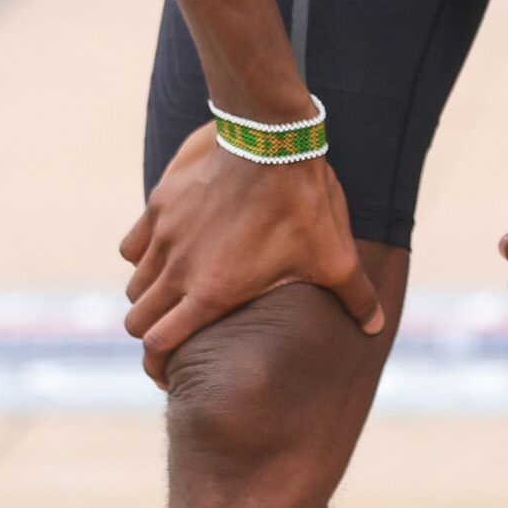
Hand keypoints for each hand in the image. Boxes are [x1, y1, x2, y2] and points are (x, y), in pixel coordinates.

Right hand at [120, 123, 384, 385]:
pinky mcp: (159, 204)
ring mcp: (163, 235)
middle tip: (169, 334)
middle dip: (149, 332)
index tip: (168, 370)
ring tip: (173, 294)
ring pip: (135, 283)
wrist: (270, 137)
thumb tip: (375, 327)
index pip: (159, 345)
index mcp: (212, 293)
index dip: (159, 365)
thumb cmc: (302, 203)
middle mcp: (178, 268)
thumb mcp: (335, 256)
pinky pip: (133, 245)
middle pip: (136, 319)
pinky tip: (168, 251)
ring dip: (149, 295)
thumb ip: (354, 297)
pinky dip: (144, 255)